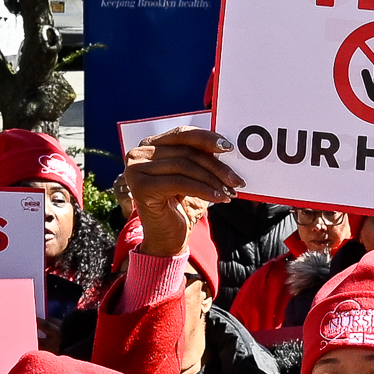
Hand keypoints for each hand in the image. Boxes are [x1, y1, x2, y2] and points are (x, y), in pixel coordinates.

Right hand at [120, 128, 239, 256]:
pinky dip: (204, 190)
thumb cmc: (180, 206)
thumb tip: (226, 146)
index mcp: (149, 145)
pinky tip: (220, 198)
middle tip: (237, 180)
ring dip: (212, 180)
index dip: (206, 138)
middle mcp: (138, 154)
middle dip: (215, 166)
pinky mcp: (142, 187)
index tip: (229, 148)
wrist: (166, 239)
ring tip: (230, 191)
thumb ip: (198, 158)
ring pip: (184, 166)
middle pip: (185, 152)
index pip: (181, 134)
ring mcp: (136, 170)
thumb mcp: (190, 177)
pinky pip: (180, 183)